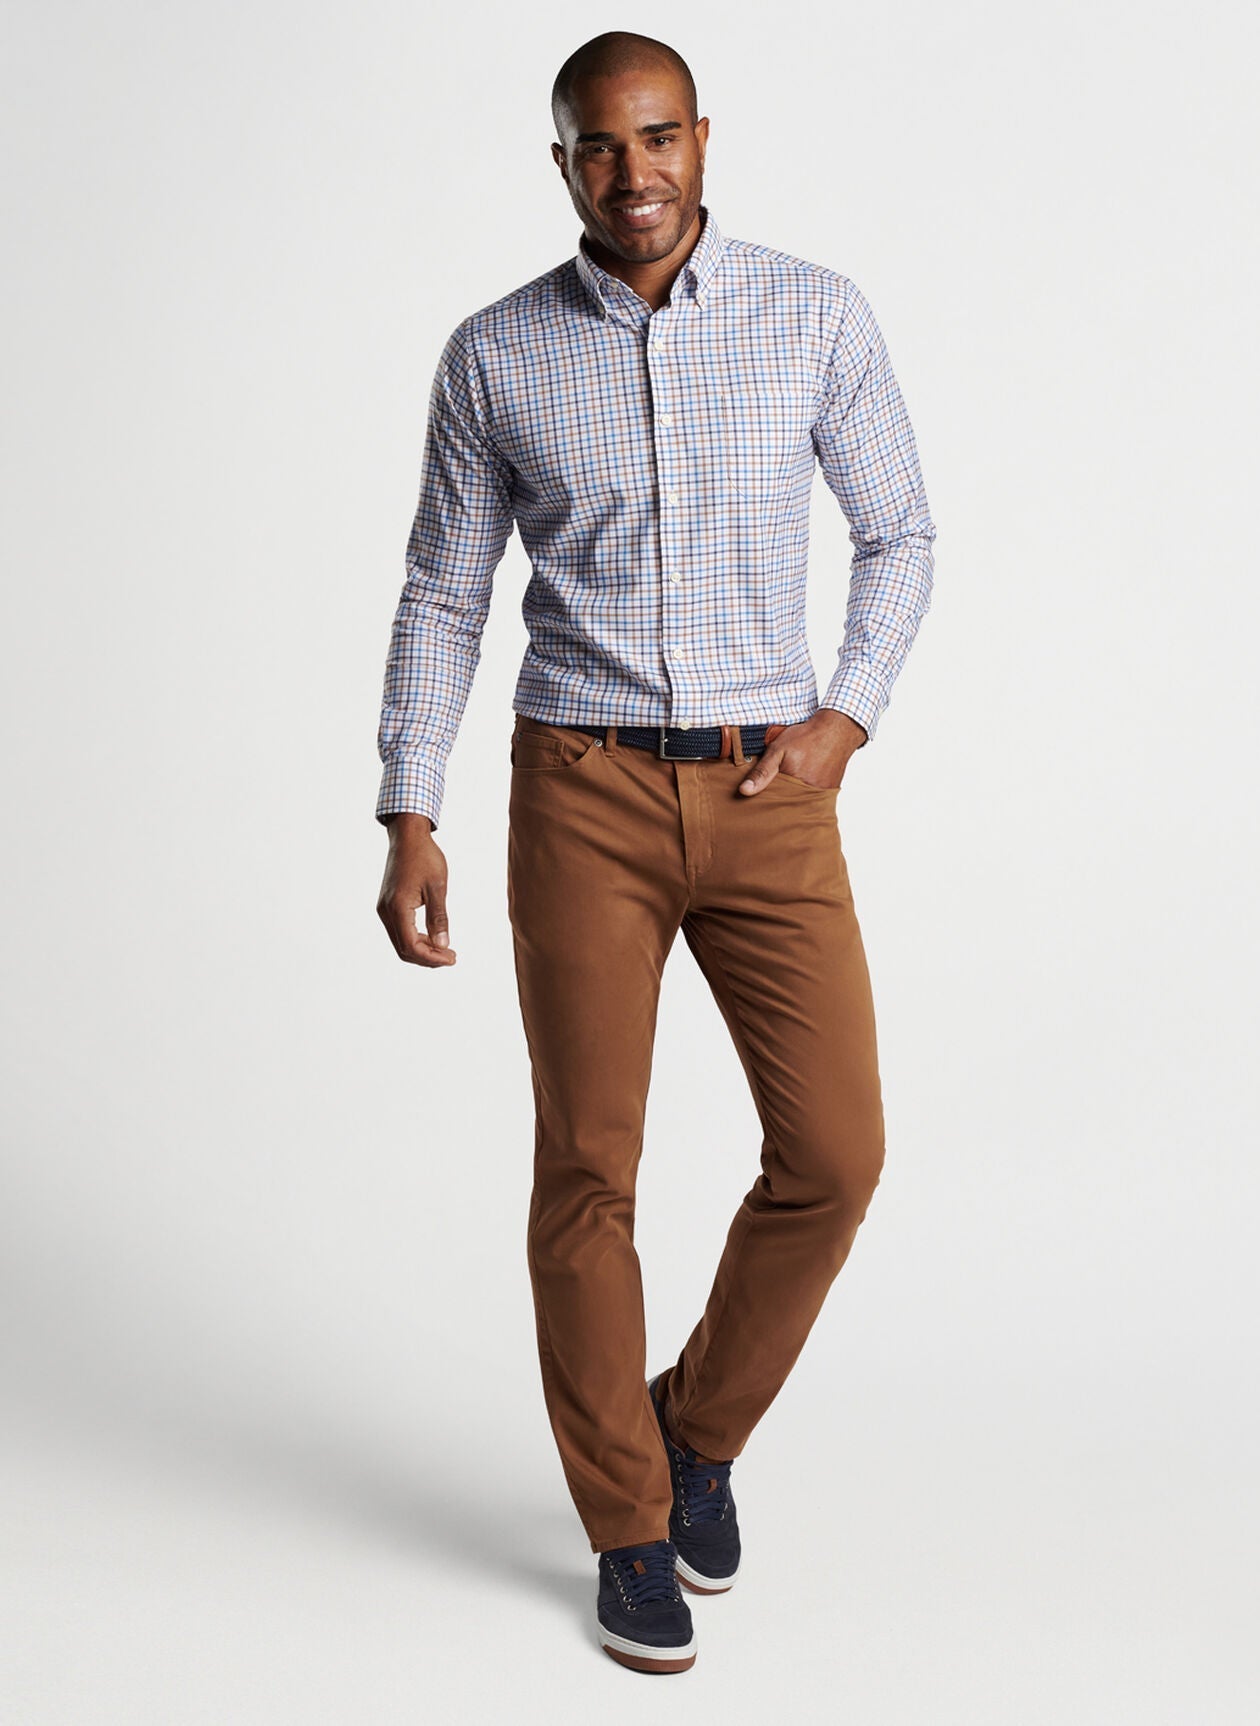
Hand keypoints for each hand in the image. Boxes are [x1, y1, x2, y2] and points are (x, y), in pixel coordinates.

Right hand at [376, 813, 457, 966]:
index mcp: (398, 908)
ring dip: (422, 949)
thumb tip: (442, 945)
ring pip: (400, 942)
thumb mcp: (437, 887)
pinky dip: (415, 938)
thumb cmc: (424, 857)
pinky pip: (399, 930)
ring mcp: (384, 909)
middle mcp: (386, 912)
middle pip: (403, 949)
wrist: (407, 837)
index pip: (411, 946)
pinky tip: (432, 936)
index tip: (452, 957)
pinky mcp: (387, 905)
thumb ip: (438, 918)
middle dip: (427, 958)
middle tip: (450, 957)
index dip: (432, 958)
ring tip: (444, 949)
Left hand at [737, 709, 866, 794]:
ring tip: (785, 788)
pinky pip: (811, 800)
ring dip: (790, 800)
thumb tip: (744, 791)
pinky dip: (802, 796)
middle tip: (769, 796)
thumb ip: (762, 772)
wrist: (836, 731)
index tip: (754, 801)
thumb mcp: (778, 750)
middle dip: (776, 803)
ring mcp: (820, 796)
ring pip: (798, 804)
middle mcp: (808, 795)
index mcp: (793, 787)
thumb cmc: (806, 738)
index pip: (772, 804)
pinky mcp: (828, 793)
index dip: (763, 802)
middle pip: (786, 806)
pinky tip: (798, 786)